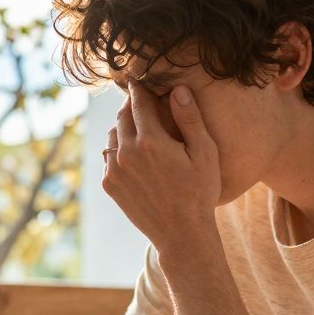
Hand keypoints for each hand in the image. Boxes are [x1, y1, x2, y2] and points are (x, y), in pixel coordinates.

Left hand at [103, 81, 221, 256]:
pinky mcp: (110, 185)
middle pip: (122, 116)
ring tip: (138, 126)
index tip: (140, 80)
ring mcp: (114, 170)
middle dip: (131, 106)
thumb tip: (177, 89)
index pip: (138, 101)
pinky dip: (118, 150)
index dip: (139, 88)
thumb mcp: (204, 152)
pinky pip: (109, 157)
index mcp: (150, 140)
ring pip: (112, 136)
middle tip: (140, 100)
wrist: (181, 234)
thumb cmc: (199, 192)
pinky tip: (133, 153)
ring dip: (123, 127)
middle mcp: (126, 153)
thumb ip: (190, 118)